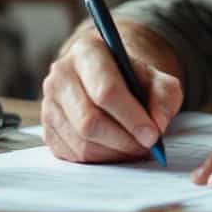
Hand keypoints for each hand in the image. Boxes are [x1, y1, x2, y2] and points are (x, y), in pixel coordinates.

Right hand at [42, 19, 183, 162]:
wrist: (108, 78)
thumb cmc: (132, 78)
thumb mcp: (157, 79)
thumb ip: (164, 97)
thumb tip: (157, 125)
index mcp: (88, 52)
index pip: (106, 91)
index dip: (132, 118)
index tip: (153, 135)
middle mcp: (61, 76)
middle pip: (89, 121)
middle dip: (124, 141)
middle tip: (147, 147)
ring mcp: (49, 104)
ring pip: (82, 143)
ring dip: (115, 153)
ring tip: (135, 148)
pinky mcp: (47, 129)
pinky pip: (74, 155)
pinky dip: (101, 159)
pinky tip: (117, 150)